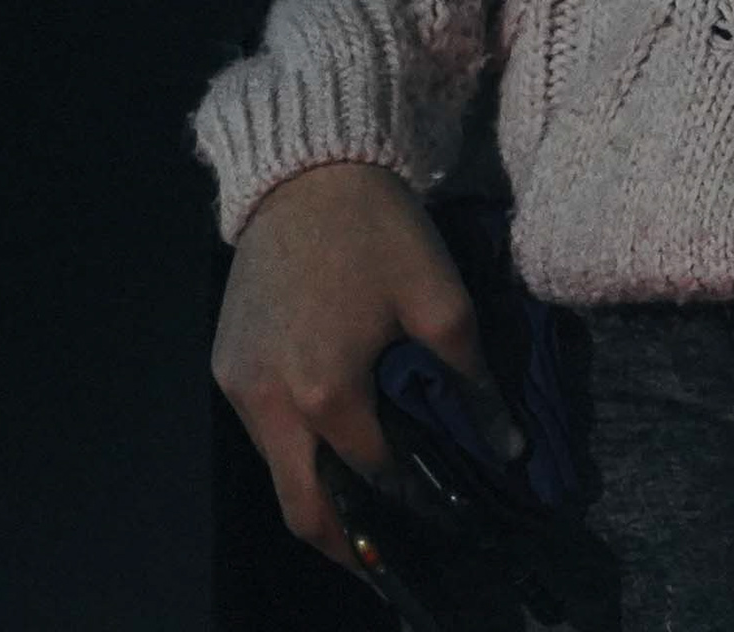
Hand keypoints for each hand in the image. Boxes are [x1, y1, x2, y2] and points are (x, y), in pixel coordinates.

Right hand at [213, 163, 521, 575]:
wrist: (307, 171)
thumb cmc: (381, 231)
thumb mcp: (443, 301)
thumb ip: (474, 383)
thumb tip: (509, 447)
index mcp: (327, 392)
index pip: (373, 477)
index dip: (413, 506)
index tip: (446, 524)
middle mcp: (269, 402)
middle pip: (301, 507)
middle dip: (346, 543)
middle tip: (388, 562)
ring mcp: (238, 386)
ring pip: (275, 472)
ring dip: (318, 497)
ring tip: (367, 511)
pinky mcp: (224, 365)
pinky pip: (259, 433)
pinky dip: (294, 454)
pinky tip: (333, 449)